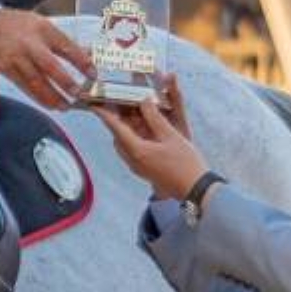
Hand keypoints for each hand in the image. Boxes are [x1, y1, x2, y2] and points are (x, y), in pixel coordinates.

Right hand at [0, 8, 94, 109]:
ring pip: (36, 81)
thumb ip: (62, 41)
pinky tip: (48, 104)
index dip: (81, 61)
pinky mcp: (5, 68)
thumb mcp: (42, 24)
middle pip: (50, 65)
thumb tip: (86, 54)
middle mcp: (30, 44)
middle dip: (65, 82)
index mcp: (43, 29)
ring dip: (51, 96)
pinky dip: (37, 97)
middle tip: (78, 94)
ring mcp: (16, 57)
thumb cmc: (17, 25)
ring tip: (65, 106)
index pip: (66, 46)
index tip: (93, 74)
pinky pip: (24, 86)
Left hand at [94, 88, 209, 201]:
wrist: (195, 189)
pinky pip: (133, 152)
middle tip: (120, 106)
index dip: (104, 114)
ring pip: (125, 145)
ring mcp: (138, 168)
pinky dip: (134, 139)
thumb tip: (144, 102)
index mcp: (137, 151)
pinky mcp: (145, 171)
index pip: (115, 128)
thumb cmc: (185, 163)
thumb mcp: (171, 136)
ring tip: (136, 116)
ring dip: (127, 130)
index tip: (95, 104)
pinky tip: (147, 132)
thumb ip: (155, 118)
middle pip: (118, 136)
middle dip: (117, 120)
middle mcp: (133, 160)